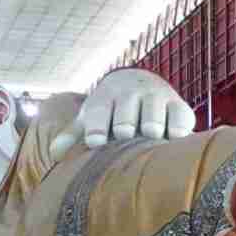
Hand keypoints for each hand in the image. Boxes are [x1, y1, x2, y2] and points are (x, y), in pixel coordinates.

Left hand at [51, 68, 195, 158]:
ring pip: (153, 121)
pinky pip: (180, 120)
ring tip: (149, 141)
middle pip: (125, 119)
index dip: (97, 128)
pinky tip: (171, 141)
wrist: (141, 80)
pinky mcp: (179, 106)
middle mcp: (131, 94)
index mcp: (105, 98)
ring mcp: (156, 98)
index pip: (98, 112)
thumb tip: (54, 154)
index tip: (96, 141)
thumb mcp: (91, 116)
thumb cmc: (111, 108)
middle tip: (125, 138)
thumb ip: (73, 135)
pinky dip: (177, 133)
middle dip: (124, 129)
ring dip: (150, 132)